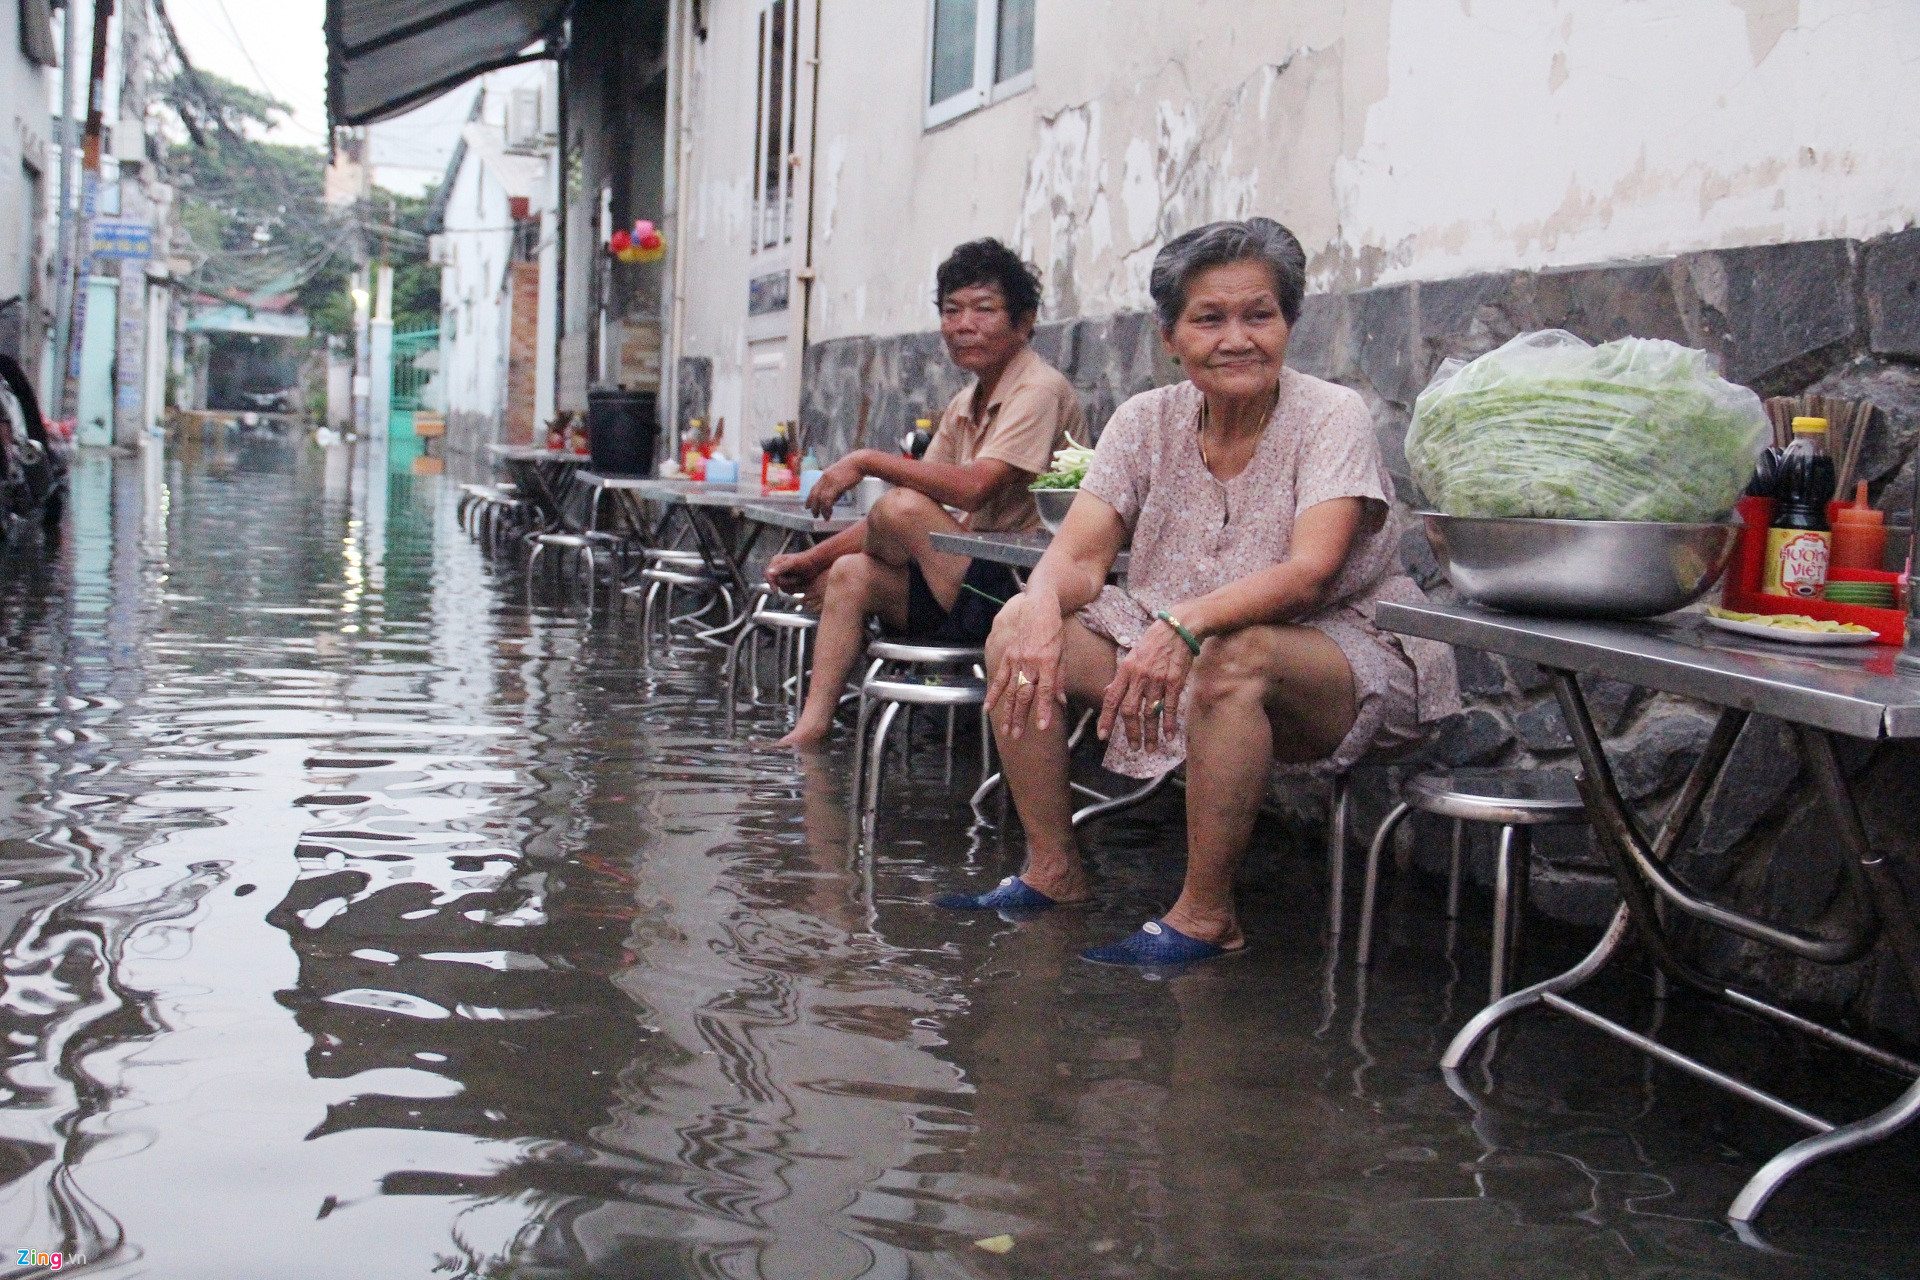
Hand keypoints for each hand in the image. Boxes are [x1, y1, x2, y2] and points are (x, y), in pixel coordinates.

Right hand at [765, 551, 816, 593]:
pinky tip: (801, 582)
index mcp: (775, 562)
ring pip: (783, 588)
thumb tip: (769, 573)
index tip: (776, 591)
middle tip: (798, 577)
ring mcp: (783, 576)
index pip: (767, 574)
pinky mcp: (788, 582)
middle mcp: (777, 569)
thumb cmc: (805, 561)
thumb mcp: (793, 563)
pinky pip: (788, 591)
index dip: (771, 583)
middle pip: (776, 583)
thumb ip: (781, 568)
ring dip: (793, 586)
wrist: (815, 564)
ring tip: (800, 578)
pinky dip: (795, 589)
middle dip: (787, 582)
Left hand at [807, 453, 865, 515]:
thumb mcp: (841, 478)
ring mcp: (829, 481)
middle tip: (815, 515)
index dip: (810, 498)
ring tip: (824, 517)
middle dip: (813, 506)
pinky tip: (829, 513)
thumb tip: (834, 499)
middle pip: (814, 494)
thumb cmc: (853, 469)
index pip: (813, 488)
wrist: (859, 462)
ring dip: (821, 510)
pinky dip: (827, 508)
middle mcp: (824, 478)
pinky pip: (828, 499)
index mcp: (825, 476)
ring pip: (820, 498)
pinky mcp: (835, 485)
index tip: (807, 506)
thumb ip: (836, 487)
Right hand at [983, 592, 1066, 738]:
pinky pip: (999, 678)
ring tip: (1005, 730)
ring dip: (1007, 712)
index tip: (1042, 727)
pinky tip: (988, 708)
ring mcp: (1016, 659)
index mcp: (1048, 662)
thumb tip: (1061, 701)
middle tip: (1017, 736)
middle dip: (1020, 717)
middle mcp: (1030, 662)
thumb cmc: (1054, 631)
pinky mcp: (1007, 656)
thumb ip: (1061, 678)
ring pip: (1010, 690)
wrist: (1038, 607)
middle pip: (1024, 695)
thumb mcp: (1063, 653)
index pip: (1046, 691)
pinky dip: (993, 694)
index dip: (1043, 710)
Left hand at [1098, 615, 1195, 750]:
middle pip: (1130, 710)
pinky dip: (1169, 724)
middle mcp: (1139, 676)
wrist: (1178, 627)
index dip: (1106, 719)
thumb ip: (1121, 676)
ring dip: (1150, 734)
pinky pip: (1170, 707)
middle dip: (1130, 733)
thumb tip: (1107, 692)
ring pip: (1150, 713)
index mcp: (1126, 669)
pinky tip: (1170, 735)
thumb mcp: (1132, 655)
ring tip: (1151, 748)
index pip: (1111, 699)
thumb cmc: (1154, 641)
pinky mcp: (1174, 681)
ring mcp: (1157, 679)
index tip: (1103, 736)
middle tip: (1133, 748)